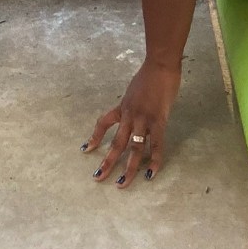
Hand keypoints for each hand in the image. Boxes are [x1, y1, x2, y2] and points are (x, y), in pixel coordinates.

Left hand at [84, 60, 181, 187]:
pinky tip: (150, 174)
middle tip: (98, 178)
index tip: (87, 149)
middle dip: (107, 162)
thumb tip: (139, 109)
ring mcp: (143, 120)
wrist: (161, 64)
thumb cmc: (152, 74)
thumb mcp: (136, 89)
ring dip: (128, 168)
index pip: (103, 123)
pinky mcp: (158, 121)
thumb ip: (135, 103)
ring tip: (122, 183)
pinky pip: (156, 145)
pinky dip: (154, 161)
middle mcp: (129, 116)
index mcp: (123, 107)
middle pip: (116, 143)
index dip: (95, 137)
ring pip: (133, 148)